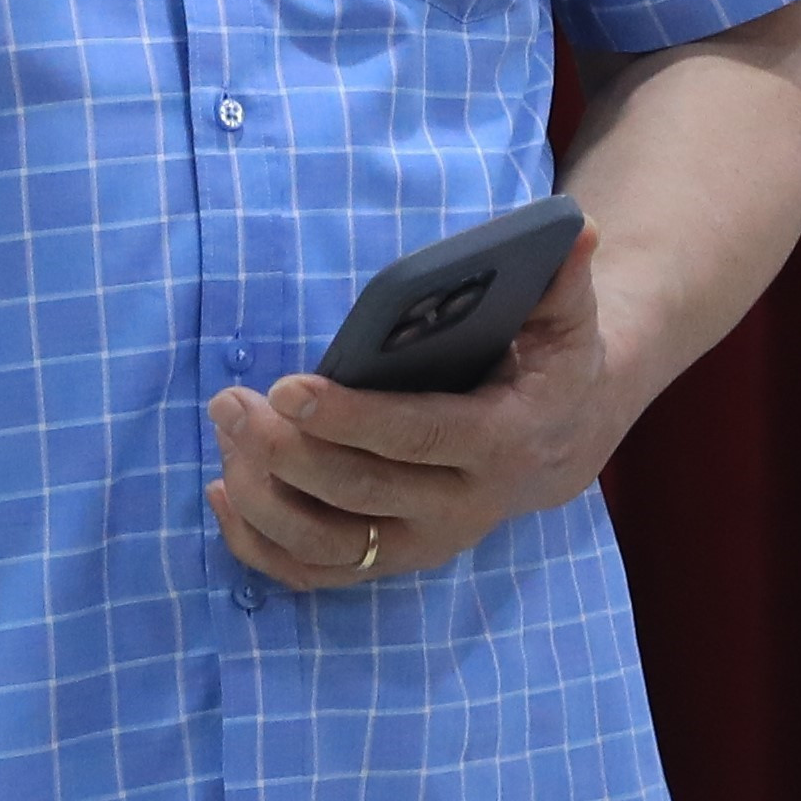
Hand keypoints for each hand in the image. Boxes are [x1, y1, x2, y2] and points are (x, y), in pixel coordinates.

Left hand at [207, 229, 620, 593]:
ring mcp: (424, 543)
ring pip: (328, 543)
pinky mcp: (391, 560)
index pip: (420, 438)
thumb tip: (577, 229)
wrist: (560, 442)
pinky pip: (315, 571)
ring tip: (227, 432)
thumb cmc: (547, 366)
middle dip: (285, 450)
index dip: (351, 418)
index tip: (288, 389)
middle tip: (231, 402)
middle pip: (360, 492)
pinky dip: (259, 543)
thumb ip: (566, 278)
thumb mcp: (569, 320)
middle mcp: (464, 509)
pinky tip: (224, 490)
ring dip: (263, 495)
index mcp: (503, 443)